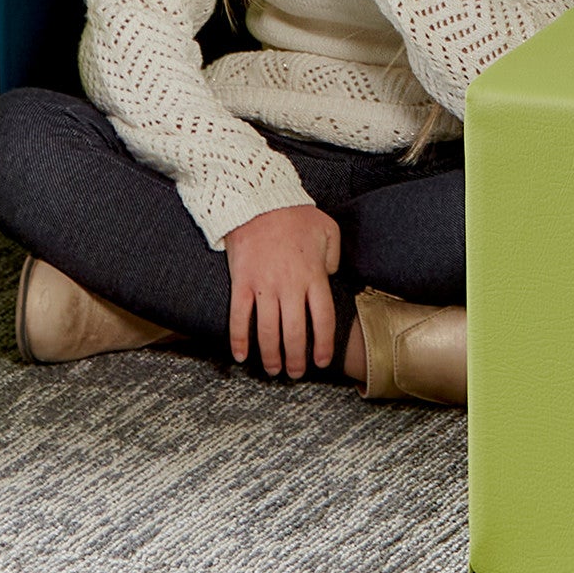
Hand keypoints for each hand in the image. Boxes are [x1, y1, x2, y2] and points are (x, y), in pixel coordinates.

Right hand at [225, 203, 343, 376]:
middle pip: (295, 333)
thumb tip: (330, 276)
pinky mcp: (242, 283)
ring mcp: (264, 286)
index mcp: (313, 275)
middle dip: (296, 358)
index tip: (321, 361)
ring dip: (271, 355)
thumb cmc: (295, 214)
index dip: (323, 345)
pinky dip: (239, 340)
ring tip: (273, 369)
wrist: (257, 199)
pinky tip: (241, 356)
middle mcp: (290, 286)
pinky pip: (239, 317)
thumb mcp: (328, 229)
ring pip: (268, 331)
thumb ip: (334, 255)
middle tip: (295, 373)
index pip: (322, 320)